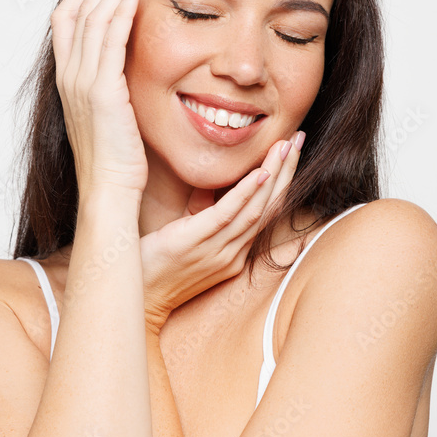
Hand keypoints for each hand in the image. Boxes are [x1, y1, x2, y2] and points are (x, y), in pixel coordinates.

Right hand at [51, 0, 150, 193]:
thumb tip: (125, 67)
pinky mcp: (102, 91)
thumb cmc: (115, 161)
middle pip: (77, 9)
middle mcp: (68, 77)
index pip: (66, 19)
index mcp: (67, 80)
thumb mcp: (108, 115)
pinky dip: (121, 9)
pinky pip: (109, 38)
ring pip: (92, 18)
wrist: (110, 192)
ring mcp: (82, 83)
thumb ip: (110, 86)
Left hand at [140, 131, 305, 332]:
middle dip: (287, 171)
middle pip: (269, 207)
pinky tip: (260, 173)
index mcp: (233, 253)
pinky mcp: (194, 244)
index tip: (291, 150)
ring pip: (255, 209)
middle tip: (300, 138)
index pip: (266, 211)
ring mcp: (216, 252)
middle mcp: (232, 254)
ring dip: (274, 175)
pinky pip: (226, 216)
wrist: (135, 297)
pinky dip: (245, 193)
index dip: (282, 180)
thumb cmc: (156, 266)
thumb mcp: (187, 236)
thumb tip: (211, 184)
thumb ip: (202, 212)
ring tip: (286, 146)